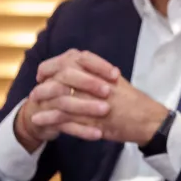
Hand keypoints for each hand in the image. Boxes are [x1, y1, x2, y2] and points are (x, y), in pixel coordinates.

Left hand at [29, 50, 167, 144]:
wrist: (149, 121)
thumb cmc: (137, 104)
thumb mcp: (119, 84)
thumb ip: (100, 77)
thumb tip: (84, 71)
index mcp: (103, 72)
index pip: (74, 59)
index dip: (55, 64)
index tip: (44, 71)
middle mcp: (97, 82)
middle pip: (63, 74)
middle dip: (45, 81)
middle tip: (35, 89)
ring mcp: (93, 99)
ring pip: (60, 94)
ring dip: (43, 99)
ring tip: (31, 104)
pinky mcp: (91, 118)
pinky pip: (64, 116)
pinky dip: (48, 117)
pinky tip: (38, 119)